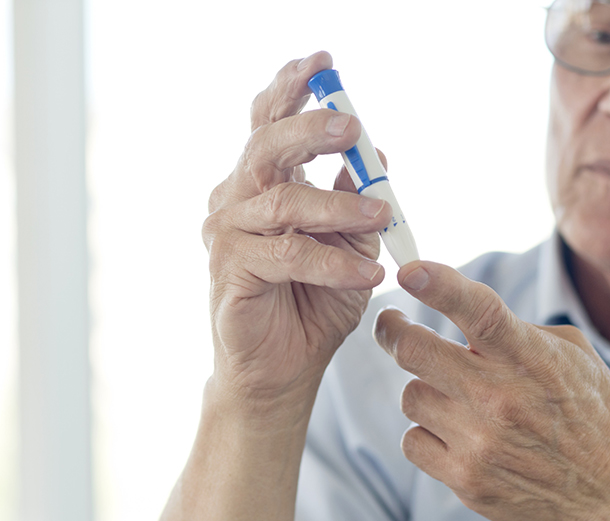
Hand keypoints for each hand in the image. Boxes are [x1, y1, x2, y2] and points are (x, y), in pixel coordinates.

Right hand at [203, 51, 391, 401]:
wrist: (286, 369)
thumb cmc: (315, 302)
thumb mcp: (351, 244)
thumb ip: (357, 199)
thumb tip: (376, 154)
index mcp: (263, 181)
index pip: (269, 120)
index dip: (291, 87)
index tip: (324, 63)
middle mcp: (237, 198)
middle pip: (266, 145)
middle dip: (311, 129)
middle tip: (351, 126)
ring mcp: (228, 233)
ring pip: (283, 200)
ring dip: (340, 207)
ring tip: (381, 218)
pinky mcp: (231, 271)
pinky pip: (288, 254)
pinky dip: (334, 263)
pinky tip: (367, 276)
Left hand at [373, 262, 609, 520]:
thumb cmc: (591, 411)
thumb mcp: (571, 353)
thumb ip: (516, 330)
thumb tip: (459, 317)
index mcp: (531, 359)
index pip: (480, 312)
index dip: (439, 286)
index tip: (408, 271)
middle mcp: (501, 399)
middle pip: (415, 352)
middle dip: (392, 329)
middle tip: (392, 323)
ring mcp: (481, 443)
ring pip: (412, 396)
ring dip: (427, 389)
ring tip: (457, 396)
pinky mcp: (467, 481)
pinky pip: (413, 441)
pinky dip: (428, 433)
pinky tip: (457, 433)